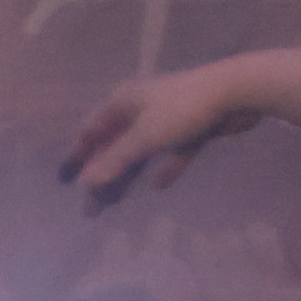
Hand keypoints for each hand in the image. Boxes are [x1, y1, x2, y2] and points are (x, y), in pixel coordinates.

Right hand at [62, 63, 241, 205]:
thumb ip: (117, 159)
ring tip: (117, 202)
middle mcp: (140, 107)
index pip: (90, 132)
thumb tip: (87, 181)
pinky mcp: (191, 127)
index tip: (64, 181)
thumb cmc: (183, 109)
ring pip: (140, 151)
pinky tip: (159, 185)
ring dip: (128, 175)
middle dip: (103, 176)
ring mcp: (166, 117)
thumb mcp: (146, 135)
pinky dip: (164, 167)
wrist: (235, 91)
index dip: (77, 157)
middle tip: (93, 209)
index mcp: (122, 102)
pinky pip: (171, 151)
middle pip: (114, 146)